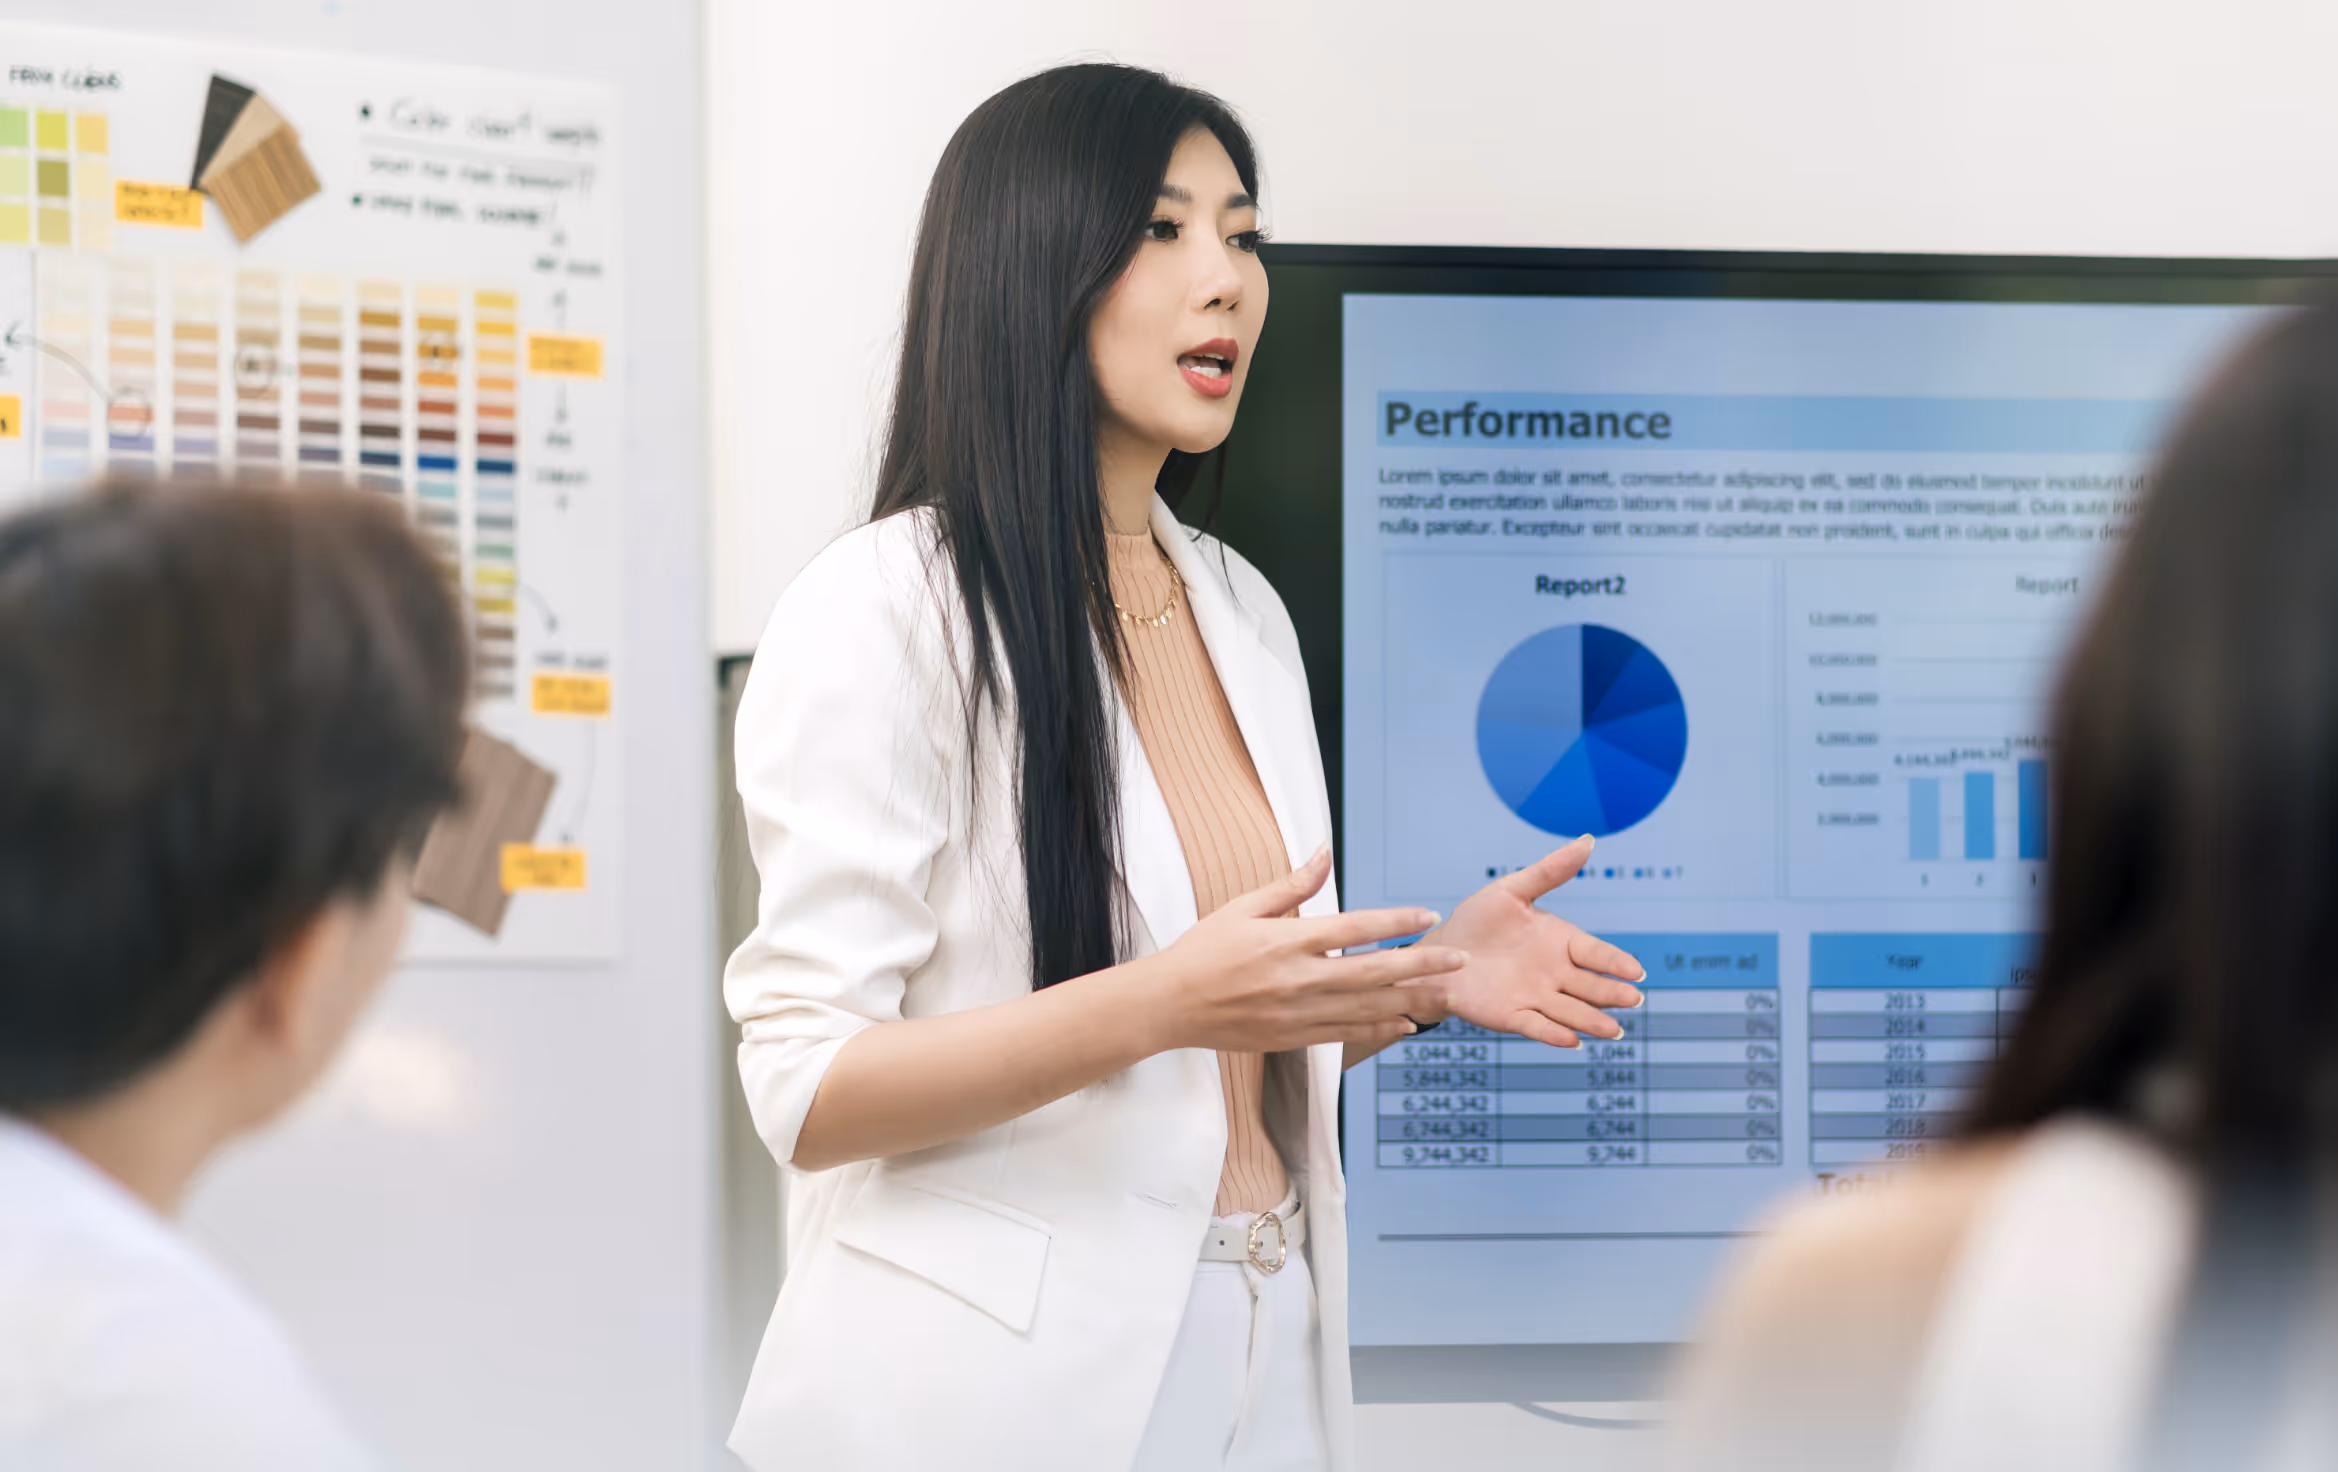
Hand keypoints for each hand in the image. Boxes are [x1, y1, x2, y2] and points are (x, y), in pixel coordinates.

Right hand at [1145, 846, 1469, 1053]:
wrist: (1168, 1004)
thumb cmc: (1202, 951)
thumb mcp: (1243, 907)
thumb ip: (1292, 883)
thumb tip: (1325, 850)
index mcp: (1285, 939)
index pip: (1353, 927)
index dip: (1395, 921)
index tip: (1427, 915)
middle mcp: (1296, 977)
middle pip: (1372, 971)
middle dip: (1421, 965)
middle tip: (1458, 960)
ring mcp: (1295, 1012)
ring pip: (1365, 1007)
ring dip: (1410, 999)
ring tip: (1445, 993)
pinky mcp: (1290, 1037)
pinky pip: (1344, 1033)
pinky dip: (1378, 1029)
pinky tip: (1405, 1023)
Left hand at [1422, 835, 1645, 1048]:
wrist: (1439, 953)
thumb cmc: (1477, 921)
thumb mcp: (1512, 890)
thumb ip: (1550, 871)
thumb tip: (1588, 841)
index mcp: (1560, 942)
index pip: (1595, 954)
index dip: (1615, 962)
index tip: (1636, 970)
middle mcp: (1554, 973)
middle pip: (1590, 986)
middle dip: (1612, 993)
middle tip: (1634, 1000)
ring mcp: (1536, 997)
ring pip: (1570, 1012)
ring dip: (1592, 1021)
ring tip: (1613, 1030)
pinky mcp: (1512, 1016)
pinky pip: (1536, 1026)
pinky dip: (1553, 1033)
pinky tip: (1572, 1041)